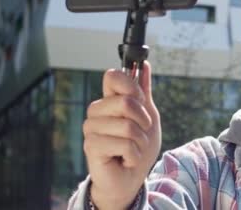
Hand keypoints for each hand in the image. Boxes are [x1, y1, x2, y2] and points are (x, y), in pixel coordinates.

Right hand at [82, 61, 160, 208]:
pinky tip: (126, 159)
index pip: (112, 76)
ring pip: (127, 126)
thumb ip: (144, 92)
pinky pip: (124, 144)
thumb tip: (144, 64)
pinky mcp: (91, 146)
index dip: (131, 85)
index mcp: (109, 100)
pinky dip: (134, 155)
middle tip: (141, 133)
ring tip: (133, 149)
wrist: (131, 177)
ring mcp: (91, 128)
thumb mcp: (148, 116)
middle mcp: (97, 111)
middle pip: (125, 101)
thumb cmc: (138, 146)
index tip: (141, 100)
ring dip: (140, 141)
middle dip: (143, 121)